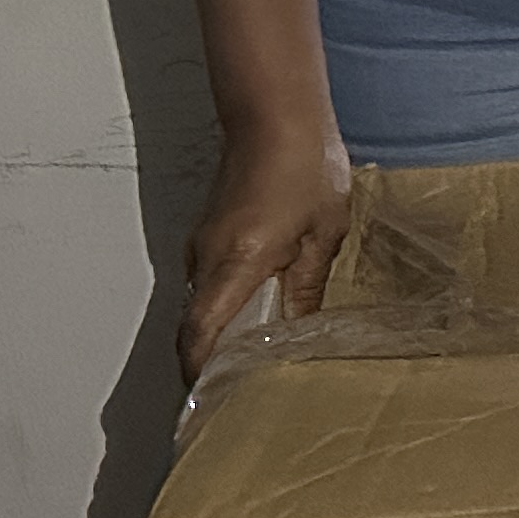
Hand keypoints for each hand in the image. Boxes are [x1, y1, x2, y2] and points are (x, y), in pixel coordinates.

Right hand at [179, 125, 353, 379]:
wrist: (276, 116)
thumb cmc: (305, 168)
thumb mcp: (322, 234)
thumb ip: (307, 287)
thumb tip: (298, 333)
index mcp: (235, 263)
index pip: (200, 334)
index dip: (200, 372)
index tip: (209, 402)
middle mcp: (207, 258)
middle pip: (196, 326)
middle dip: (211, 362)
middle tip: (238, 394)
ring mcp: (202, 244)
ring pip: (202, 304)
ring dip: (220, 333)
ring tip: (253, 363)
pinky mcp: (209, 233)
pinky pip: (210, 282)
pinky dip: (225, 306)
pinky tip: (258, 314)